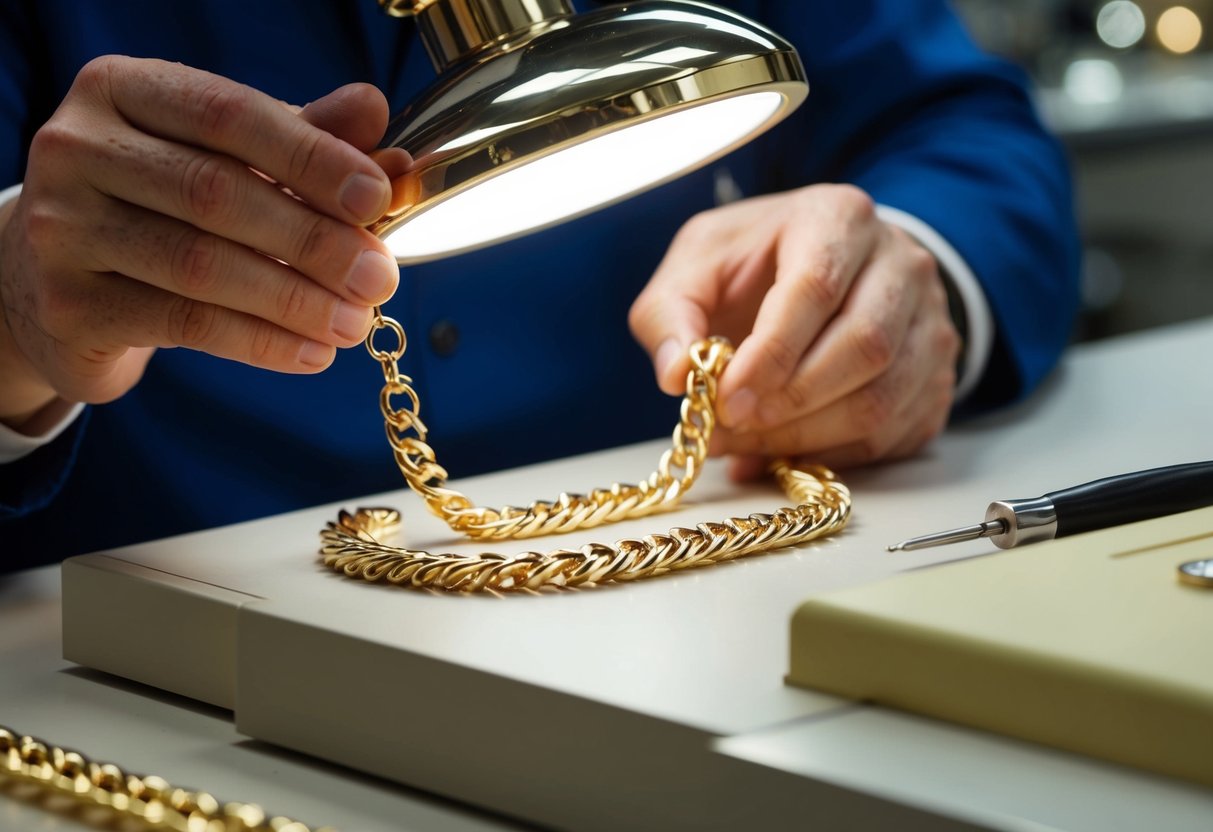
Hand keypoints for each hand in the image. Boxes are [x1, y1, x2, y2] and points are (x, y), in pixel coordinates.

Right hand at [0, 56, 408, 428]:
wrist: (67, 277)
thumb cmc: (164, 204)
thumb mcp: (230, 157)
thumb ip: (302, 135)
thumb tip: (375, 113)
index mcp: (122, 89)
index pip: (229, 114)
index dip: (312, 157)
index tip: (378, 198)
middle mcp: (77, 148)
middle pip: (215, 193)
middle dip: (313, 240)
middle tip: (379, 277)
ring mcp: (62, 227)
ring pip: (201, 265)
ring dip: (294, 299)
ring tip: (354, 322)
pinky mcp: (69, 304)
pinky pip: (184, 323)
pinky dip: (260, 341)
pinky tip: (311, 353)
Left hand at [629, 184, 960, 474]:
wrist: (824, 264)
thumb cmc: (754, 264)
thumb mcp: (698, 264)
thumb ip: (671, 312)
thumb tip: (676, 375)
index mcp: (837, 218)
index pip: (816, 288)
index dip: (771, 353)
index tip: (727, 398)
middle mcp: (902, 264)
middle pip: (864, 345)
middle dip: (791, 401)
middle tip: (735, 427)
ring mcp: (932, 321)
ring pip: (884, 397)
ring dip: (809, 436)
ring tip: (747, 447)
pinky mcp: (938, 376)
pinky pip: (896, 433)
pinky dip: (835, 456)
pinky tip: (785, 454)